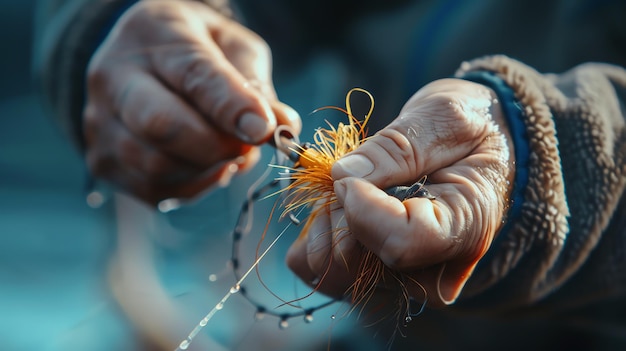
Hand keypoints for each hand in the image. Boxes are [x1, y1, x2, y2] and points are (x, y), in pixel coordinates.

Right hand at [84, 0, 299, 203]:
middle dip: (217, 147)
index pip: (194, 75)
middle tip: (247, 146)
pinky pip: (156, 191)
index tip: (265, 129)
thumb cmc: (198, 48)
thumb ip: (257, 84)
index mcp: (153, 34)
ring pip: (159, 168)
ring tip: (227, 149)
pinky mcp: (104, 162)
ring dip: (209, 170)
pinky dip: (194, 185)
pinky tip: (205, 163)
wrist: (142, 57)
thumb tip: (284, 127)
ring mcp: (101, 124)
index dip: (232, 107)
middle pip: (161, 127)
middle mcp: (114, 78)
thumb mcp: (234, 47)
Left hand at [286, 79, 514, 304]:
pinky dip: (317, 233)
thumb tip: (341, 175)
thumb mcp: (444, 118)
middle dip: (338, 211)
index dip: (361, 207)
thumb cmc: (469, 129)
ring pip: (331, 270)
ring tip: (352, 188)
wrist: (477, 149)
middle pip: (357, 262)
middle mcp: (435, 270)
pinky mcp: (374, 275)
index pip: (400, 242)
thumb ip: (398, 147)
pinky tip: (339, 205)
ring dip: (325, 223)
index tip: (349, 172)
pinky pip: (320, 269)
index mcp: (467, 229)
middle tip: (353, 173)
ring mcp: (402, 279)